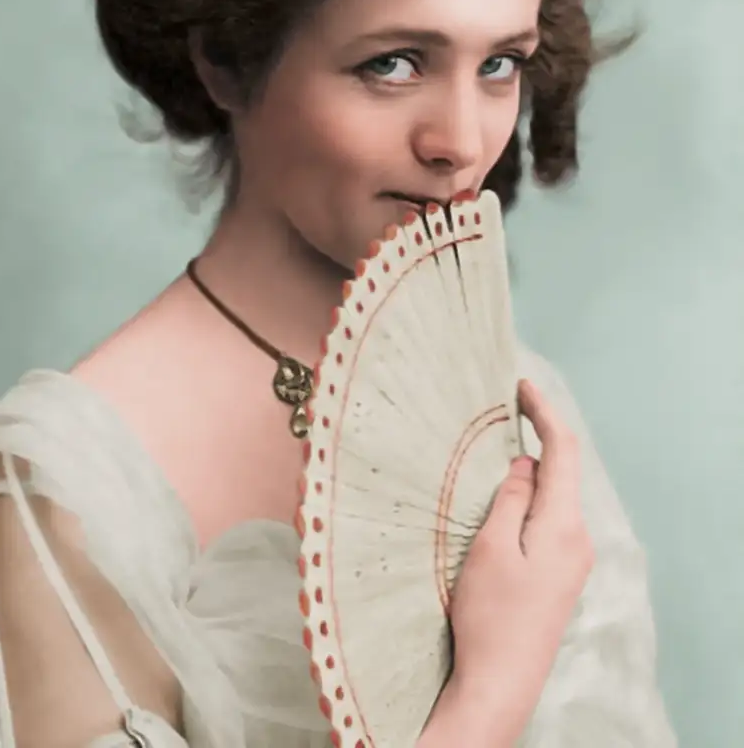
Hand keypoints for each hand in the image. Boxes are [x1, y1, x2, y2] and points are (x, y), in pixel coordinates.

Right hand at [421, 378, 594, 746]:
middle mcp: (578, 539)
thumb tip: (526, 463)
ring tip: (502, 443)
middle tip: (507, 406)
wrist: (501, 682)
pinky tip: (510, 493)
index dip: (544, 412)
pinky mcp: (560, 575)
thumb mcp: (491, 546)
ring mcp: (573, 559)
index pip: (563, 451)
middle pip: (563, 470)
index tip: (521, 385)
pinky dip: (533, 494)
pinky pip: (551, 517)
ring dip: (534, 466)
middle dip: (538, 435)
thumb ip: (512, 497)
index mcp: (564, 525)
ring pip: (556, 495)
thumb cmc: (489, 614)